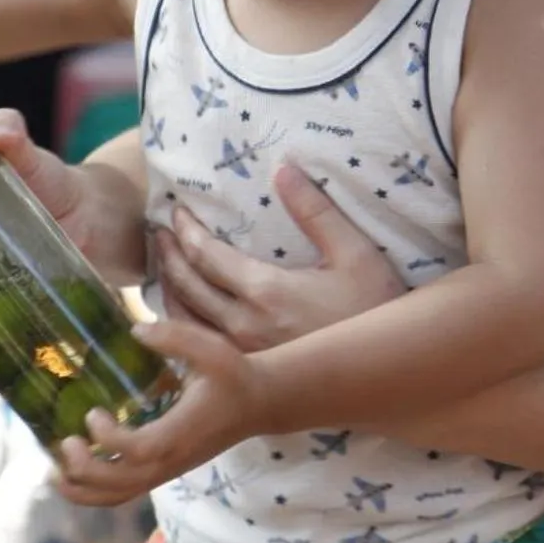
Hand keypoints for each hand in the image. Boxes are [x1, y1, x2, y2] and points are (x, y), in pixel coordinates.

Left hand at [56, 317, 270, 506]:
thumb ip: (176, 337)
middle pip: (121, 483)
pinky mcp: (162, 472)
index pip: (142, 450)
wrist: (257, 404)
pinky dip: (93, 492)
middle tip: (66, 441)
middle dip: (86, 469)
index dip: (111, 438)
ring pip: (118, 496)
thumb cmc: (233, 375)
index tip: (94, 412)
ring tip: (53, 469)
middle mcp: (172, 459)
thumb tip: (135, 328)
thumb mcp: (212, 348)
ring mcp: (166, 470)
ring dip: (82, 489)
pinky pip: (123, 493)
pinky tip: (71, 474)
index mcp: (182, 431)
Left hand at [155, 161, 404, 350]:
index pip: (207, 256)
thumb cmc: (376, 310)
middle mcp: (244, 325)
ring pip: (186, 321)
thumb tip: (283, 169)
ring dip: (168, 289)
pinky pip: (198, 347)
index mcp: (266, 291)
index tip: (176, 212)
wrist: (385, 373)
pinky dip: (179, 324)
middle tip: (158, 232)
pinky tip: (180, 313)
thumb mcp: (355, 254)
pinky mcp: (248, 372)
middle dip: (169, 255)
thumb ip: (316, 211)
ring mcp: (243, 354)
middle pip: (187, 287)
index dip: (186, 231)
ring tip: (162, 266)